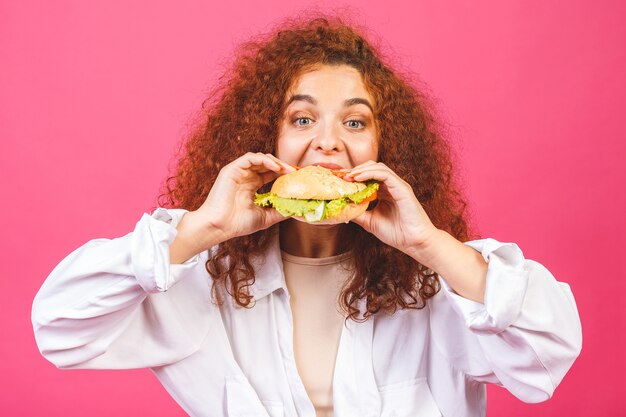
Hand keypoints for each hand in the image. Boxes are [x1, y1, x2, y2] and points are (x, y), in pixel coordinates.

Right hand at [174, 152, 294, 260]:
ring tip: (287, 169)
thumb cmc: (237, 223)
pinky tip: (275, 168)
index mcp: (252, 186)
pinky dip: (264, 160)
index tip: (298, 177)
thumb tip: (296, 210)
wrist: (219, 226)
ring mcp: (239, 172)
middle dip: (283, 166)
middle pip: (268, 164)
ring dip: (275, 162)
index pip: (271, 174)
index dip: (284, 174)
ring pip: (260, 158)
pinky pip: (250, 158)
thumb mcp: (265, 217)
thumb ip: (280, 211)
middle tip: (295, 171)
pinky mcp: (232, 169)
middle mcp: (246, 177)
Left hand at [347, 161, 437, 256]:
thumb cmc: (397, 233)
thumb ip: (357, 213)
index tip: (337, 179)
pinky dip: (370, 173)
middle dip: (354, 170)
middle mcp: (391, 185)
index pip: (367, 176)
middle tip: (340, 176)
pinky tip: (358, 178)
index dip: (352, 176)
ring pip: (378, 167)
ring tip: (347, 176)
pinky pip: (385, 174)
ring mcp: (398, 185)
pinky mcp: (402, 188)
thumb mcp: (370, 222)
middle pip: (371, 167)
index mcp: (384, 191)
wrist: (414, 242)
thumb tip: (341, 209)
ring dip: (361, 170)